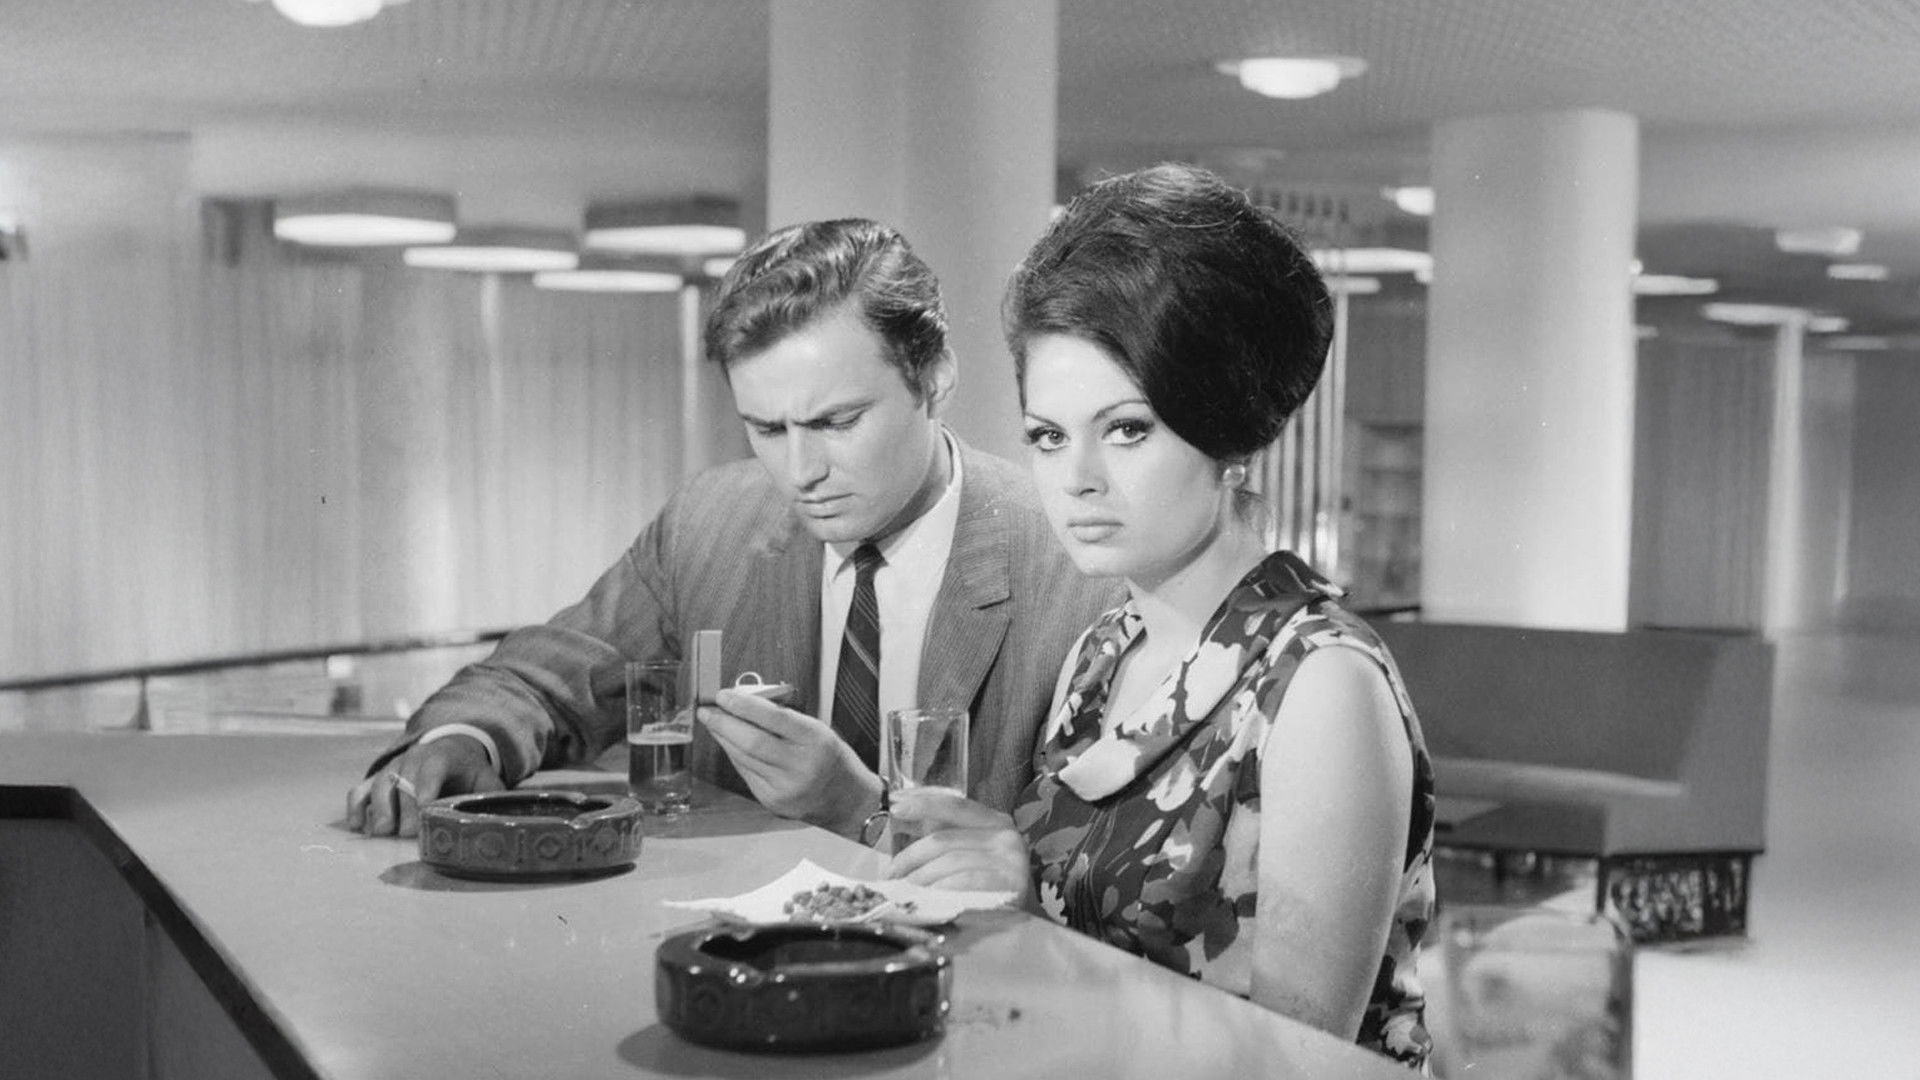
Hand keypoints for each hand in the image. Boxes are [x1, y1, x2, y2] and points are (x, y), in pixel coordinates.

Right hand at [345, 734, 502, 836]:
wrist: (451, 751)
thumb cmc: (470, 775)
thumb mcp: (487, 781)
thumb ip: (491, 797)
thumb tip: (498, 821)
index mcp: (443, 756)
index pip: (434, 767)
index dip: (428, 786)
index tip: (425, 808)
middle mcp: (414, 758)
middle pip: (403, 780)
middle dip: (405, 808)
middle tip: (407, 834)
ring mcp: (392, 768)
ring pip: (379, 784)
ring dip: (379, 809)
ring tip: (382, 832)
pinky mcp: (376, 780)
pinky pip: (359, 791)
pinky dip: (356, 809)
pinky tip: (359, 828)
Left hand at [698, 688, 879, 838]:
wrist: (848, 802)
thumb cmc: (833, 760)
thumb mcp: (819, 731)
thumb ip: (785, 719)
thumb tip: (745, 704)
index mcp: (815, 740)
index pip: (773, 718)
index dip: (743, 705)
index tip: (723, 695)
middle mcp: (800, 766)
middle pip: (751, 741)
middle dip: (723, 723)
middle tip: (707, 710)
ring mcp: (784, 787)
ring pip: (743, 757)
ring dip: (724, 738)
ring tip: (713, 723)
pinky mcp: (772, 801)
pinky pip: (746, 772)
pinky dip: (734, 755)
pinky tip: (729, 744)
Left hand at [886, 788, 1031, 896]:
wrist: (1024, 922)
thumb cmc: (991, 886)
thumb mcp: (974, 854)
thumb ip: (947, 836)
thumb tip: (902, 819)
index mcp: (996, 822)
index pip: (955, 805)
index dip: (923, 803)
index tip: (896, 806)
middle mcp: (1007, 837)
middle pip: (943, 840)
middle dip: (910, 857)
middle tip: (891, 874)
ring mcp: (1011, 861)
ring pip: (949, 862)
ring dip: (921, 878)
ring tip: (905, 892)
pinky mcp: (1011, 886)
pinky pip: (965, 883)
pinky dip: (941, 891)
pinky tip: (928, 899)